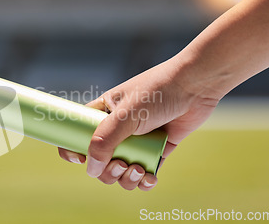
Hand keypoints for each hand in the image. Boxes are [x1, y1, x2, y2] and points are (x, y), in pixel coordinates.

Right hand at [58, 61, 219, 190]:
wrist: (196, 86)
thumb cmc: (158, 91)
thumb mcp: (126, 114)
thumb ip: (105, 141)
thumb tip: (91, 170)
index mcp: (101, 114)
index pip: (76, 134)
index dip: (72, 149)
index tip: (80, 159)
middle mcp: (116, 129)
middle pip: (99, 162)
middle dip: (107, 171)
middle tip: (121, 165)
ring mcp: (135, 141)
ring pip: (120, 172)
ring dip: (127, 179)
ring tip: (139, 170)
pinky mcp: (155, 151)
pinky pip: (143, 174)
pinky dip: (144, 181)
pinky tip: (150, 177)